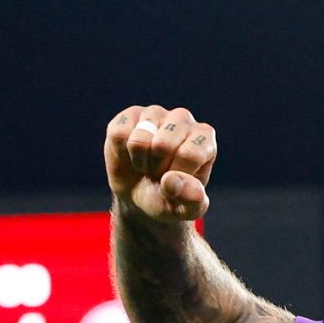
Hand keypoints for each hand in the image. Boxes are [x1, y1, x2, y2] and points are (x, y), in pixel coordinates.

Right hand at [105, 105, 216, 224]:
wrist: (139, 196)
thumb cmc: (168, 198)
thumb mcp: (186, 209)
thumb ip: (191, 199)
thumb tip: (171, 180)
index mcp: (204, 138)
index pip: (189, 155)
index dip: (176, 176)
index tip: (175, 180)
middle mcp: (182, 119)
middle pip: (163, 145)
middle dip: (156, 168)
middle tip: (158, 172)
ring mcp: (155, 113)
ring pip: (139, 139)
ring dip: (139, 161)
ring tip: (145, 164)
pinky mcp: (129, 116)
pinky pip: (119, 134)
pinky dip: (120, 153)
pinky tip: (130, 155)